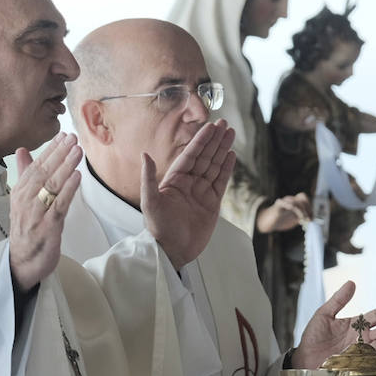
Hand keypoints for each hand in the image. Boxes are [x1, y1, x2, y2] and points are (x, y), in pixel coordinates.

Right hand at [8, 132, 81, 293]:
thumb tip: (21, 151)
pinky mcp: (47, 228)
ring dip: (66, 167)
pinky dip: (68, 190)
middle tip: (74, 138)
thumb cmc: (26, 228)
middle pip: (44, 173)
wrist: (21, 262)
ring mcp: (36, 215)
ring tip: (78, 152)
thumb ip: (24, 174)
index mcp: (19, 192)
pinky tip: (77, 177)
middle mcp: (25, 201)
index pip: (35, 166)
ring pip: (51, 186)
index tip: (64, 135)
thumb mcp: (22, 200)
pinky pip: (59, 206)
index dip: (50, 150)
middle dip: (59, 154)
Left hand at [141, 120, 235, 268]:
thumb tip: (145, 154)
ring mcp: (201, 192)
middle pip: (205, 157)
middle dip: (214, 140)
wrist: (172, 251)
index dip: (201, 140)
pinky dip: (227, 168)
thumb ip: (148, 178)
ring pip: (214, 166)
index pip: (190, 155)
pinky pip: (221, 182)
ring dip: (222, 150)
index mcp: (174, 180)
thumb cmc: (158, 228)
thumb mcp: (150, 202)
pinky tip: (231, 155)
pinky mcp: (212, 203)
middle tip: (224, 124)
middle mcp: (189, 183)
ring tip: (230, 134)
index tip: (210, 126)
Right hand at [254, 193, 310, 233]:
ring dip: (301, 211)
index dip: (310, 207)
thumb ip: (302, 218)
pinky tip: (295, 216)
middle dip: (308, 208)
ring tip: (302, 220)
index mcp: (294, 202)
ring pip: (295, 201)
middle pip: (302, 197)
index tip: (311, 218)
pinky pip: (283, 203)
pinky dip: (290, 207)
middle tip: (308, 219)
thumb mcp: (294, 220)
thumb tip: (312, 220)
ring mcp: (283, 202)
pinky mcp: (276, 207)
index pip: (304, 198)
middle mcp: (289, 200)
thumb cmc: (281, 221)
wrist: (267, 223)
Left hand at [290, 280, 375, 368]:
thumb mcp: (324, 314)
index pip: (374, 315)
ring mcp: (361, 350)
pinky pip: (374, 356)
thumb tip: (351, 283)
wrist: (305, 358)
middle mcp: (361, 338)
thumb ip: (338, 300)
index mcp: (354, 325)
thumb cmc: (313, 337)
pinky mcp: (359, 362)